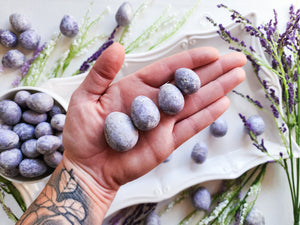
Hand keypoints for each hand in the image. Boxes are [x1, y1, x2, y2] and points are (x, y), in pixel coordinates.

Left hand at [62, 42, 245, 191]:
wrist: (87, 167)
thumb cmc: (83, 134)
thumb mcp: (85, 98)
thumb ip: (101, 74)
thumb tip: (117, 48)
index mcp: (136, 88)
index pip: (168, 70)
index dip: (190, 61)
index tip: (211, 53)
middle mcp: (154, 103)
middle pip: (188, 83)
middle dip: (213, 71)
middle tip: (236, 59)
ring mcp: (163, 123)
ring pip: (195, 102)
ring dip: (216, 89)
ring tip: (236, 76)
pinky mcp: (167, 142)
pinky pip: (190, 127)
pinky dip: (207, 116)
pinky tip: (223, 103)